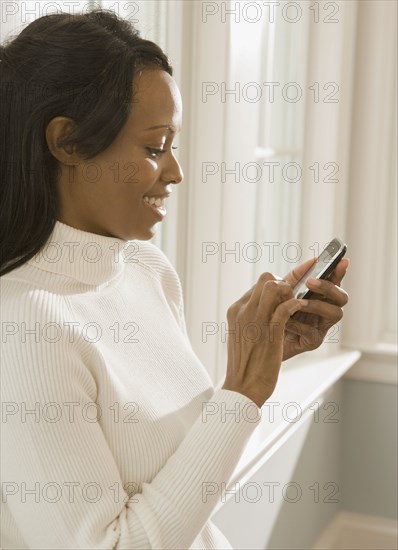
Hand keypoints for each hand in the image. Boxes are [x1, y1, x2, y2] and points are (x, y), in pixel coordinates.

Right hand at [222, 273, 308, 407]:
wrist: (241, 388)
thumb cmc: (245, 364)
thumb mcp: (242, 334)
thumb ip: (251, 318)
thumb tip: (267, 307)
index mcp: (236, 310)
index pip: (258, 284)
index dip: (277, 284)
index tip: (289, 289)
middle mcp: (243, 311)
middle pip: (265, 279)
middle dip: (285, 283)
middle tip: (294, 297)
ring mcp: (255, 320)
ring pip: (274, 287)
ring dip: (290, 292)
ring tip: (297, 305)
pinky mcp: (269, 332)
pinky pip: (286, 307)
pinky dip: (296, 305)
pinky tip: (301, 310)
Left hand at [280, 257, 349, 360]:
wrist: (259, 338)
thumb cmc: (272, 312)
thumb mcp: (282, 291)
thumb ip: (296, 277)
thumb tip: (313, 260)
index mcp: (319, 295)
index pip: (335, 281)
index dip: (340, 271)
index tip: (342, 261)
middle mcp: (325, 310)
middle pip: (342, 297)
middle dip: (329, 287)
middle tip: (310, 282)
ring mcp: (321, 326)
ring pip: (335, 313)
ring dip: (317, 305)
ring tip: (298, 303)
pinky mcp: (312, 341)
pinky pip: (312, 331)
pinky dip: (298, 324)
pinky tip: (285, 321)